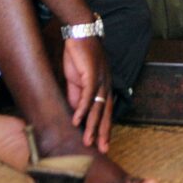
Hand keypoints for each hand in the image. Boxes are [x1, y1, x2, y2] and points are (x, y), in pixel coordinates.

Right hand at [62, 36, 112, 152]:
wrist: (79, 33)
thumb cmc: (78, 55)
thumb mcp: (77, 80)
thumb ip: (77, 96)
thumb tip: (76, 113)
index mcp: (104, 86)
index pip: (106, 110)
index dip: (104, 127)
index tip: (102, 143)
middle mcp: (106, 84)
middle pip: (106, 113)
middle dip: (104, 132)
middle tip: (102, 149)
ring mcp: (100, 80)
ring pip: (98, 108)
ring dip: (92, 126)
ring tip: (88, 141)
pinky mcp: (92, 75)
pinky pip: (88, 96)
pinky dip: (82, 109)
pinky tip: (77, 121)